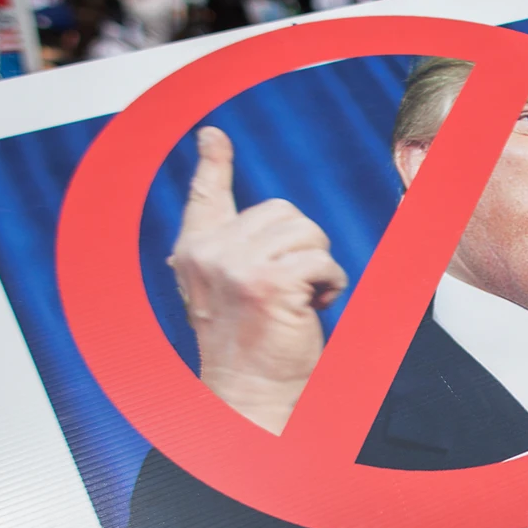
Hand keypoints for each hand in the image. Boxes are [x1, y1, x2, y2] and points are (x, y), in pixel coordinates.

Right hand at [168, 127, 348, 431]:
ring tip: (299, 301)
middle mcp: (210, 252)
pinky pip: (321, 259)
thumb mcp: (232, 290)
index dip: (212, 162)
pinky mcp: (268, 281)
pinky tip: (310, 308)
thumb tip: (269, 220)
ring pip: (307, 233)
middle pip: (283, 211)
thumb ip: (238, 249)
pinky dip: (330, 284)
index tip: (212, 135)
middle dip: (303, 246)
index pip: (205, 195)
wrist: (249, 392)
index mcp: (197, 250)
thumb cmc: (249, 346)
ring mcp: (236, 264)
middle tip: (290, 289)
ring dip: (318, 267)